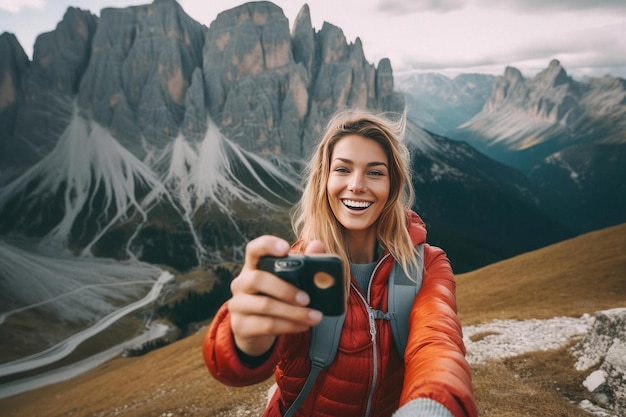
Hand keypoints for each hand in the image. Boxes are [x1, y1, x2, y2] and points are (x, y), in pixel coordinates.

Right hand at [228, 236, 324, 355]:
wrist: (255, 329)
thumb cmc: (275, 297)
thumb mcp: (288, 280)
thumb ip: (304, 262)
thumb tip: (318, 245)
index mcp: (253, 266)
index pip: (254, 249)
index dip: (267, 246)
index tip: (285, 248)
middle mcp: (241, 283)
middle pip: (257, 279)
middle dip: (285, 289)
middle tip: (307, 298)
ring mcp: (238, 305)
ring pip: (265, 306)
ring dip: (294, 312)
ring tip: (315, 316)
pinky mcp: (240, 325)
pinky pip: (266, 325)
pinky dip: (289, 326)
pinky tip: (304, 325)